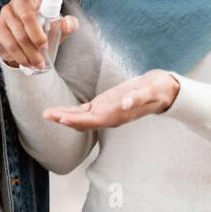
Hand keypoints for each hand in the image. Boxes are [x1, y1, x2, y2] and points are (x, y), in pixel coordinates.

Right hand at [0, 0, 77, 69]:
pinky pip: (9, 43)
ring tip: (38, 62)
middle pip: (28, 14)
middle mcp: (20, 1)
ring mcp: (6, 13)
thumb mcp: (57, 30)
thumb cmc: (41, 33)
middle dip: (38, 36)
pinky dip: (20, 55)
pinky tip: (26, 61)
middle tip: (44, 49)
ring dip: (30, 51)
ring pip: (19, 33)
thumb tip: (69, 23)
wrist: (19, 49)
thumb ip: (67, 26)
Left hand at [43, 70, 179, 130]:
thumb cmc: (157, 90)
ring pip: (81, 118)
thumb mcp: (150, 91)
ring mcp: (106, 112)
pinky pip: (85, 111)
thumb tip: (125, 104)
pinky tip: (60, 111)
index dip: (76, 120)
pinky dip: (71, 111)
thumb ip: (137, 98)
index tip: (60, 119)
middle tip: (46, 115)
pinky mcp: (105, 105)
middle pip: (82, 122)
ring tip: (47, 114)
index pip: (92, 120)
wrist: (164, 91)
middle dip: (64, 119)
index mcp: (117, 115)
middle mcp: (109, 117)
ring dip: (64, 117)